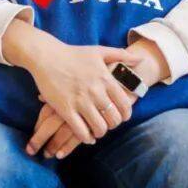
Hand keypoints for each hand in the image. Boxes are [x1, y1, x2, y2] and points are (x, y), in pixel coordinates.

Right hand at [23, 40, 142, 147]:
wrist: (47, 56)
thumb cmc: (74, 54)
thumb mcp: (99, 50)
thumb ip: (120, 55)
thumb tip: (140, 59)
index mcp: (105, 78)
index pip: (125, 105)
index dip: (125, 115)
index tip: (120, 116)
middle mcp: (95, 91)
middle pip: (113, 119)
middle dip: (113, 124)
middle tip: (107, 122)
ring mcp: (80, 101)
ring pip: (99, 128)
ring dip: (100, 132)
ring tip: (97, 129)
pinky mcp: (65, 109)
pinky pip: (80, 132)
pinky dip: (86, 138)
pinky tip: (86, 135)